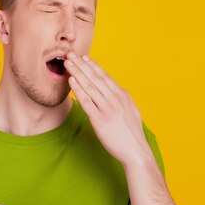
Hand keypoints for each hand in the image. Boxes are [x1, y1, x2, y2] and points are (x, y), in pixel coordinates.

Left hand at [64, 52, 152, 166]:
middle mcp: (115, 99)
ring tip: (67, 63)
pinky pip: (87, 101)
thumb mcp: (131, 111)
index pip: (105, 76)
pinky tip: (71, 81)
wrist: (136, 151)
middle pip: (95, 78)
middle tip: (71, 54)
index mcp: (122, 95)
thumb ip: (123, 99)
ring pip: (90, 86)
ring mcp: (108, 109)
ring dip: (77, 73)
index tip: (84, 57)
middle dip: (82, 65)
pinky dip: (78, 90)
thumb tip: (117, 90)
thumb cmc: (132, 134)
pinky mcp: (100, 120)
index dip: (93, 65)